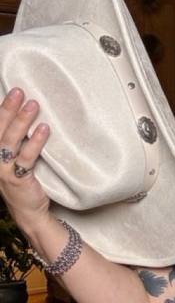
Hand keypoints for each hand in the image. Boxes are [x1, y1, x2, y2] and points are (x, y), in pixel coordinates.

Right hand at [0, 88, 50, 229]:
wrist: (29, 212)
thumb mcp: (15, 159)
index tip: (10, 90)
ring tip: (33, 104)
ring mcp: (2, 170)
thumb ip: (17, 141)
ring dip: (22, 121)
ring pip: (10, 141)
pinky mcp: (17, 180)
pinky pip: (26, 158)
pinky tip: (44, 129)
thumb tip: (29, 114)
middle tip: (19, 91)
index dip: (1, 109)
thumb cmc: (24, 181)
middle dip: (8, 108)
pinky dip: (35, 142)